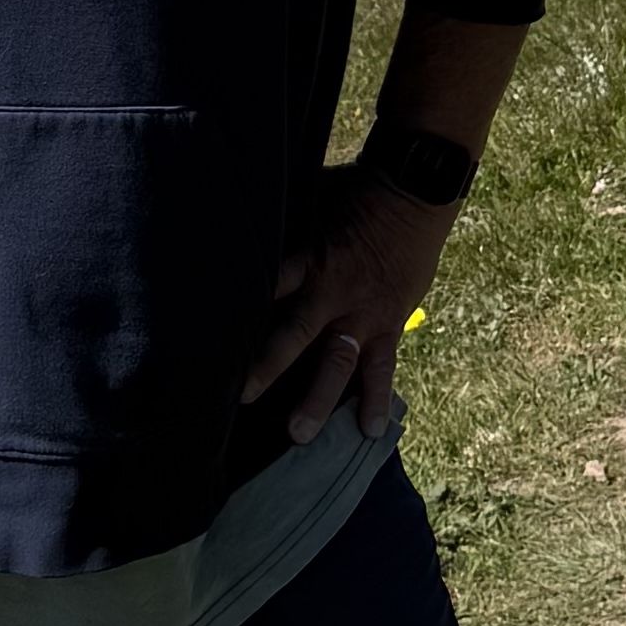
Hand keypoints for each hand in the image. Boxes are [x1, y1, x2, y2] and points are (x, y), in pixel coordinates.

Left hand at [246, 169, 457, 446]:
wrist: (416, 191)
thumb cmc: (356, 190)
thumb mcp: (312, 198)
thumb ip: (283, 222)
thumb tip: (239, 215)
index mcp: (309, 259)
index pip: (269, 285)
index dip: (241, 307)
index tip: (209, 336)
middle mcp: (333, 292)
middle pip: (294, 335)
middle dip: (267, 367)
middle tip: (241, 399)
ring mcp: (363, 314)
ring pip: (338, 364)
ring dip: (318, 400)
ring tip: (299, 434)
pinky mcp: (389, 325)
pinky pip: (382, 367)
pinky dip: (376, 399)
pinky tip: (370, 432)